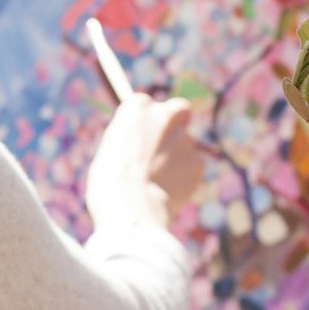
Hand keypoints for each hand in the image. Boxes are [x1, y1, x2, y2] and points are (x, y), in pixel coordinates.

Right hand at [86, 93, 204, 229]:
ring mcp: (184, 136)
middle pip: (177, 112)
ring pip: (186, 144)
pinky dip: (186, 175)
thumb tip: (138, 147)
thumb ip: (131, 140)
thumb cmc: (110, 181)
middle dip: (174, 126)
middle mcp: (163, 114)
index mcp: (137, 107)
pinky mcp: (198, 159)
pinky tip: (170, 190)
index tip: (145, 134)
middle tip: (164, 149)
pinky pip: (194, 165)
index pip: (147, 104)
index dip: (147, 120)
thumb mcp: (110, 151)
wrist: (131, 205)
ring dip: (177, 157)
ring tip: (158, 182)